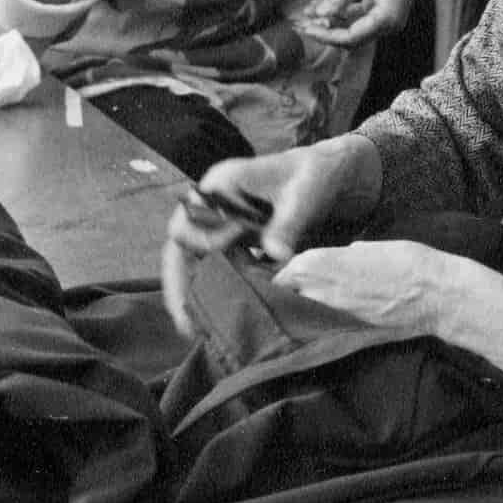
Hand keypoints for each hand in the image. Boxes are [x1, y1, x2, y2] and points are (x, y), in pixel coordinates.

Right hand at [160, 137, 382, 332]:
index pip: (189, 220)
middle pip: (180, 244)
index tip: (218, 271)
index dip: (200, 248)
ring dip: (189, 290)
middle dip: (179, 282)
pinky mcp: (229, 238)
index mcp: (221, 184)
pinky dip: (209, 288)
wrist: (324, 173)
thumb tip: (276, 254)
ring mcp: (217, 221)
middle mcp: (210, 203)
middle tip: (187, 322)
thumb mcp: (305, 197)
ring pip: (190, 259)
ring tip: (192, 329)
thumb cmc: (314, 176)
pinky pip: (210, 265)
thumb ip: (288, 223)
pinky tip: (212, 317)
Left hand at [271, 238, 492, 334]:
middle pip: (288, 295)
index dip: (283, 273)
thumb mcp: (370, 246)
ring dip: (303, 306)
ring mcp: (333, 314)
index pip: (285, 272)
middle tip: (290, 290)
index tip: (285, 273)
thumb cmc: (408, 261)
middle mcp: (319, 291)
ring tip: (307, 302)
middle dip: (287, 293)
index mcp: (319, 264)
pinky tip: (330, 315)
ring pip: (304, 311)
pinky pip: (325, 322)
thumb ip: (346, 254)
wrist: (436, 294)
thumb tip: (340, 258)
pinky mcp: (348, 329)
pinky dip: (323, 319)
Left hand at [297, 0, 427, 48]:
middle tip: (301, 23)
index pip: (351, 37)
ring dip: (330, 20)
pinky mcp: (383, 12)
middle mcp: (388, 25)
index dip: (326, 36)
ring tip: (307, 11)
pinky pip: (358, 16)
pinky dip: (340, 11)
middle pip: (351, 37)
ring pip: (352, 27)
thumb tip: (319, 15)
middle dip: (326, 31)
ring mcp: (386, 20)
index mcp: (387, 19)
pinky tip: (321, 4)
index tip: (307, 29)